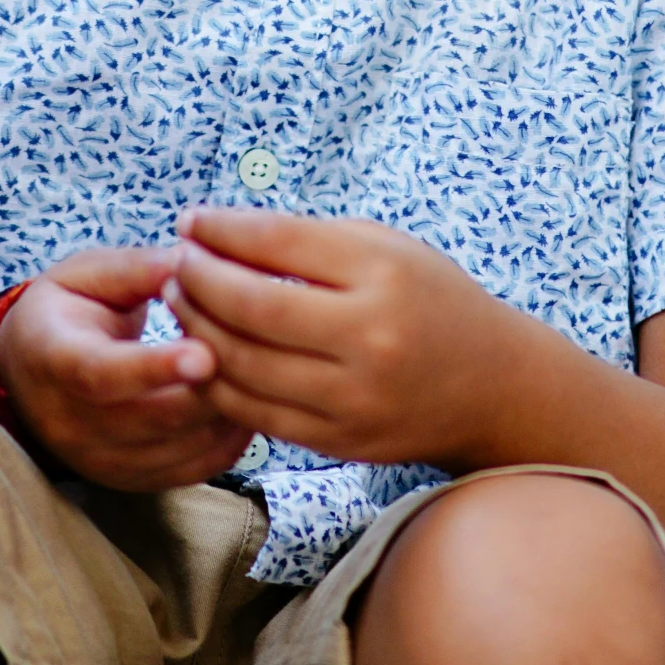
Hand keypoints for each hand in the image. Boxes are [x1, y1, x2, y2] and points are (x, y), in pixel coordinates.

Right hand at [0, 245, 254, 489]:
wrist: (27, 373)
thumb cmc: (65, 310)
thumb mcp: (86, 274)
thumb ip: (136, 269)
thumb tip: (191, 260)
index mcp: (54, 359)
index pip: (101, 375)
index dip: (154, 368)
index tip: (205, 354)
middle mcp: (71, 422)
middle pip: (153, 418)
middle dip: (211, 386)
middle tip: (256, 346)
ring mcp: (100, 460)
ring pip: (182, 449)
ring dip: (228, 411)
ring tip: (259, 366)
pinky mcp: (130, 480)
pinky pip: (194, 470)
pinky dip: (228, 438)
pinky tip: (246, 398)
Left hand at [163, 208, 523, 468]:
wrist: (490, 386)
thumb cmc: (427, 299)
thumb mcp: (382, 247)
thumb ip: (304, 240)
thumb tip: (215, 232)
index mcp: (382, 275)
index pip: (277, 244)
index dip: (221, 230)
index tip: (190, 221)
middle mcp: (370, 339)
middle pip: (252, 308)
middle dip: (198, 281)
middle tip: (174, 263)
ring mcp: (353, 399)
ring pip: (243, 366)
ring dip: (197, 331)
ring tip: (181, 303)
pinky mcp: (338, 442)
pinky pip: (255, 413)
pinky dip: (218, 381)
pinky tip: (203, 353)